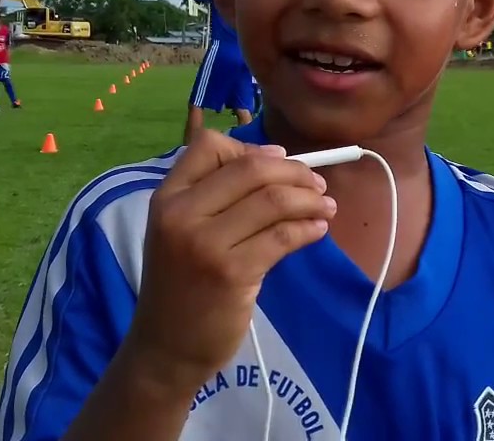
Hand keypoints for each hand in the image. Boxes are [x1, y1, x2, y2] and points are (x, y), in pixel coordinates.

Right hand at [123, 130, 334, 394]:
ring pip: (273, 200)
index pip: (209, 145)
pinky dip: (308, 228)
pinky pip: (283, 236)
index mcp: (166, 198)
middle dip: (295, 171)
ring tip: (326, 206)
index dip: (251, 147)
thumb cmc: (181, 286)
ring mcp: (205, 244)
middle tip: (318, 184)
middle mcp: (181, 214)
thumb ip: (214, 196)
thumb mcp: (180, 232)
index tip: (280, 160)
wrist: (166, 348)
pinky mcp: (232, 273)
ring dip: (310, 198)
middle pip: (252, 168)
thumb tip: (276, 157)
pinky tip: (317, 230)